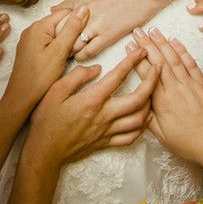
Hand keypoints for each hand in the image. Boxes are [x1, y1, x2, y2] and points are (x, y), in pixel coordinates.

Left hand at [2, 6, 89, 118]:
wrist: (21, 98)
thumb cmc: (38, 78)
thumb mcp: (60, 52)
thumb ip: (72, 29)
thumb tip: (83, 9)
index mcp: (39, 27)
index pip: (66, 12)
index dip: (76, 24)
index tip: (78, 39)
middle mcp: (32, 29)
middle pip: (59, 21)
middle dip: (69, 33)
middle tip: (70, 51)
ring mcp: (30, 39)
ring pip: (54, 32)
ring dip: (63, 41)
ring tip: (63, 57)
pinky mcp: (30, 48)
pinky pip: (47, 40)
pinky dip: (55, 47)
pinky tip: (56, 60)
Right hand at [23, 46, 159, 166]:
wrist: (43, 152)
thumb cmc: (46, 120)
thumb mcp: (55, 91)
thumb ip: (77, 76)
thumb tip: (96, 68)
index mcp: (92, 100)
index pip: (118, 76)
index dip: (132, 61)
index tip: (141, 51)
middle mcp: (104, 116)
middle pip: (138, 99)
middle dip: (152, 82)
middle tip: (159, 68)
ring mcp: (107, 131)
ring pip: (139, 120)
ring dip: (151, 104)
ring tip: (154, 91)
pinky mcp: (105, 143)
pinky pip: (131, 137)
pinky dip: (142, 127)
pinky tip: (144, 118)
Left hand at [51, 0, 161, 59]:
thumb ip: (75, 1)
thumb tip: (56, 10)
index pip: (57, 14)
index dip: (52, 26)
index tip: (52, 34)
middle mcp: (86, 8)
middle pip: (61, 30)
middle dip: (57, 40)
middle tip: (55, 48)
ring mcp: (97, 23)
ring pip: (71, 43)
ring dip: (67, 50)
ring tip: (66, 54)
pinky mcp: (108, 34)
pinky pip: (87, 51)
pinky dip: (81, 56)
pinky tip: (80, 56)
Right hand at [127, 27, 202, 168]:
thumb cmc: (188, 143)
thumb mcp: (162, 135)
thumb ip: (148, 117)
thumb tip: (138, 103)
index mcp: (163, 103)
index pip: (146, 75)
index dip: (136, 60)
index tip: (129, 47)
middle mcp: (176, 90)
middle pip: (159, 62)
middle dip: (147, 45)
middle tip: (137, 32)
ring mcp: (190, 85)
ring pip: (174, 59)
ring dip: (162, 43)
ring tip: (153, 30)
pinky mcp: (202, 83)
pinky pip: (191, 64)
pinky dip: (182, 51)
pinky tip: (174, 41)